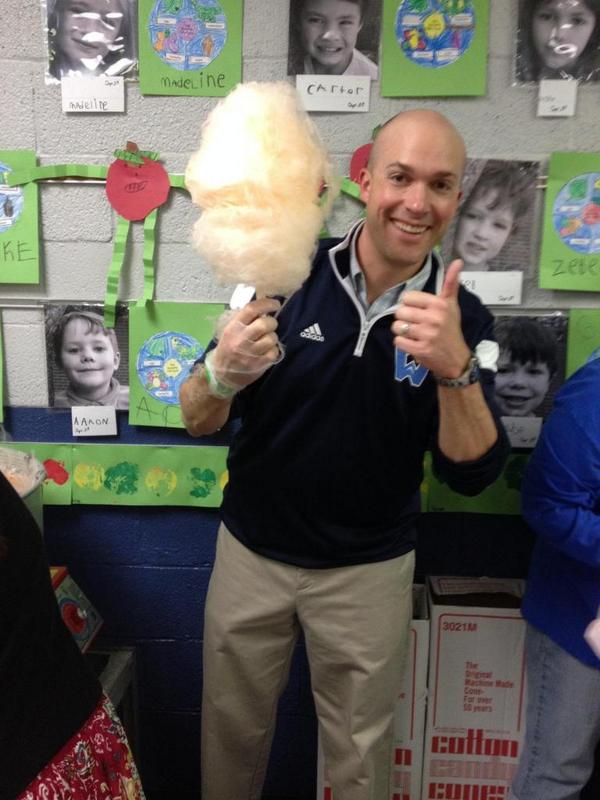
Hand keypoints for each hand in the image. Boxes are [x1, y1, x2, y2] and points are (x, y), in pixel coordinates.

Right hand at [210, 298, 281, 389]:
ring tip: (266, 340)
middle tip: (269, 325)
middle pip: (265, 324)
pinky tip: (266, 351)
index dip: (266, 304)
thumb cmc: (228, 348)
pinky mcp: (259, 364)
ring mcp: (250, 353)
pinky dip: (273, 350)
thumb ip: (244, 319)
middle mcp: (241, 339)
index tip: (275, 304)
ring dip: (272, 337)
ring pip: (272, 338)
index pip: (251, 309)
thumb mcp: (230, 330)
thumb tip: (263, 307)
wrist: (223, 374)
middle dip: (271, 322)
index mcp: (233, 327)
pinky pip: (274, 352)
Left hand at [391, 258, 470, 378]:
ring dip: (402, 331)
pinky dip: (402, 343)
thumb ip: (450, 283)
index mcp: (439, 304)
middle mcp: (434, 318)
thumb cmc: (450, 328)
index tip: (419, 311)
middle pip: (400, 312)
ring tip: (413, 334)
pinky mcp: (420, 350)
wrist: (456, 358)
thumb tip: (458, 261)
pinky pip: (398, 342)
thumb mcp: (452, 305)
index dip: (410, 305)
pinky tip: (413, 343)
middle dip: (404, 319)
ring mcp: (427, 335)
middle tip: (416, 324)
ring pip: (397, 327)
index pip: (407, 297)